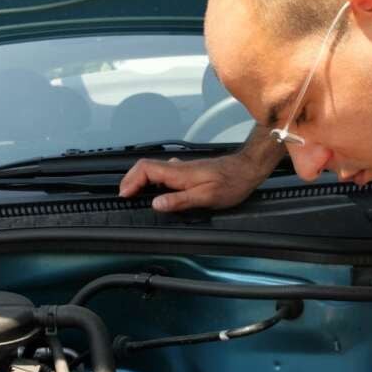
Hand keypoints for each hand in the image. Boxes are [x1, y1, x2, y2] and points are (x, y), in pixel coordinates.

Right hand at [117, 153, 265, 211]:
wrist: (247, 170)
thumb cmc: (231, 184)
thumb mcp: (206, 196)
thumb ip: (179, 200)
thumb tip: (155, 204)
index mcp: (178, 172)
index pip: (145, 169)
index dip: (130, 181)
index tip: (124, 195)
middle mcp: (177, 167)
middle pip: (145, 167)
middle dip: (130, 179)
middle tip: (124, 196)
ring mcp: (182, 168)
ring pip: (154, 169)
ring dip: (140, 179)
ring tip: (134, 194)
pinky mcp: (188, 171)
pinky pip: (164, 172)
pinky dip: (152, 180)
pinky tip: (156, 190)